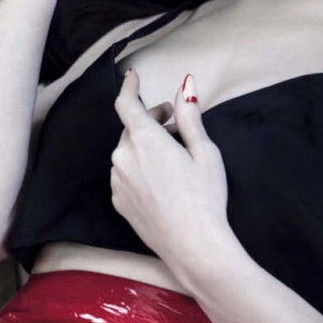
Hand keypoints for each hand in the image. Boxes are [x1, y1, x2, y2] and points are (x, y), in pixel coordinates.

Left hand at [110, 67, 231, 281]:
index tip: (134, 75)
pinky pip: (125, 174)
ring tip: (172, 155)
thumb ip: (190, 117)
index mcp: (145, 140)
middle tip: (174, 122)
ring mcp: (118, 182)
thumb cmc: (205, 196)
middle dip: (150, 119)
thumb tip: (184, 87)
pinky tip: (162, 179)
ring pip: (127, 151)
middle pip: (130, 127)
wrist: (193, 246)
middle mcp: (123, 158)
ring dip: (145, 145)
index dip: (129, 86)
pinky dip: (139, 167)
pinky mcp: (119, 202)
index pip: (126, 103)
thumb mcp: (205, 151)